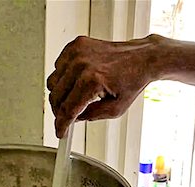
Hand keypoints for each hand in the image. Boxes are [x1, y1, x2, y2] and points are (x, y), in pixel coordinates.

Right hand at [47, 35, 162, 136]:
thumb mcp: (116, 109)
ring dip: (60, 95)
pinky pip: (58, 67)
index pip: (68, 109)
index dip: (62, 124)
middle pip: (56, 97)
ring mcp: (77, 53)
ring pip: (53, 82)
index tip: (60, 131)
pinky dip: (62, 77)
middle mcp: (81, 64)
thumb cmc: (132, 79)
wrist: (141, 58)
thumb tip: (74, 118)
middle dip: (59, 112)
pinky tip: (75, 82)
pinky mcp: (76, 46)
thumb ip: (92, 116)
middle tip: (67, 118)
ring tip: (74, 99)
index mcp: (92, 80)